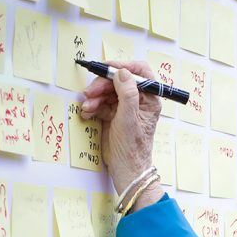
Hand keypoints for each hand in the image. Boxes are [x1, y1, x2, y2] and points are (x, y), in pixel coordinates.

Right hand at [80, 60, 162, 204]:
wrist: (125, 169)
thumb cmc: (132, 147)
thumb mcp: (129, 118)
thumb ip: (127, 93)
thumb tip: (122, 72)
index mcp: (149, 99)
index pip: (140, 72)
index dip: (123, 67)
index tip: (107, 69)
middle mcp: (138, 100)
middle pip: (118, 80)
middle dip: (102, 84)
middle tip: (89, 92)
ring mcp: (125, 107)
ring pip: (107, 91)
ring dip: (95, 97)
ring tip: (87, 107)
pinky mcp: (113, 114)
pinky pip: (101, 102)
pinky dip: (93, 106)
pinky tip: (87, 113)